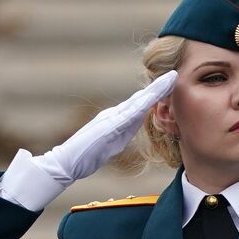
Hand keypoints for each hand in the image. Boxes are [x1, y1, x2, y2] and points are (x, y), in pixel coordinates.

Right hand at [38, 71, 178, 185]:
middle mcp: (113, 115)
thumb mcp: (107, 146)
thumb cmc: (83, 158)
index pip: (138, 106)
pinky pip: (131, 111)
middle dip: (158, 87)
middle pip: (140, 99)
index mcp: (114, 120)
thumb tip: (129, 129)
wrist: (64, 163)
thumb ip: (118, 136)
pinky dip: (145, 101)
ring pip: (138, 101)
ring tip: (171, 78)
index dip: (153, 96)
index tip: (168, 87)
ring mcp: (110, 118)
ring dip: (155, 89)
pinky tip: (156, 94)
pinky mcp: (109, 125)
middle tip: (174, 75)